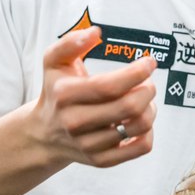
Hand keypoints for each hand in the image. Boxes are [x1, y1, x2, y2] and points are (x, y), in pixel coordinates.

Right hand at [33, 25, 157, 168]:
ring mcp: (88, 145)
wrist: (44, 134)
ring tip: (144, 100)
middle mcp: (75, 122)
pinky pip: (140, 148)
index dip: (137, 72)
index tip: (149, 63)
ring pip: (138, 126)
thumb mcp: (53, 62)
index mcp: (65, 95)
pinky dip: (149, 132)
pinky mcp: (101, 161)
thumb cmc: (56, 91)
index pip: (110, 86)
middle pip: (129, 107)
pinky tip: (140, 120)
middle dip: (148, 90)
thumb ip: (71, 42)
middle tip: (148, 83)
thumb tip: (96, 32)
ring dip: (150, 109)